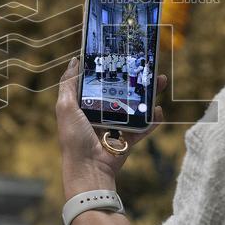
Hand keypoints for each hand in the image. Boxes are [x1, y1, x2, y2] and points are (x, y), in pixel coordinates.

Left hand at [55, 56, 167, 197]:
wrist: (88, 168)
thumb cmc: (74, 138)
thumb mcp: (65, 107)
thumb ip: (68, 84)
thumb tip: (74, 61)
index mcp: (86, 105)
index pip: (100, 82)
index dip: (110, 69)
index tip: (121, 55)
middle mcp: (102, 114)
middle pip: (122, 91)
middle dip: (135, 79)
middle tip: (147, 66)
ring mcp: (117, 126)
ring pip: (136, 106)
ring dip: (149, 94)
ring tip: (159, 81)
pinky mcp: (128, 139)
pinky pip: (144, 127)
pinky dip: (153, 119)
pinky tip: (159, 110)